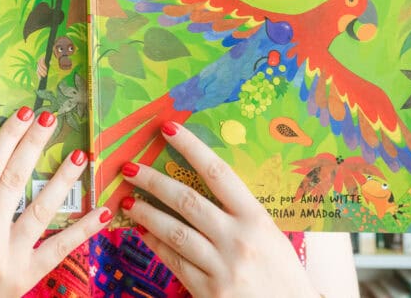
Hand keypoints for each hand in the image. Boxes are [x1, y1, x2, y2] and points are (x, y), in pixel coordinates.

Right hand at [0, 106, 111, 297]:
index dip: (8, 136)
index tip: (23, 113)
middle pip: (15, 178)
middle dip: (33, 144)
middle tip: (50, 118)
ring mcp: (9, 256)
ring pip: (41, 208)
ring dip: (62, 179)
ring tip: (78, 155)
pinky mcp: (25, 276)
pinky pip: (59, 248)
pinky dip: (82, 229)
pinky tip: (101, 210)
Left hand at [118, 121, 318, 297]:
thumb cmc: (282, 272)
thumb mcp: (269, 234)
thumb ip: (239, 212)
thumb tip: (203, 183)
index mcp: (256, 218)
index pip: (219, 173)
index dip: (191, 148)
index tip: (168, 129)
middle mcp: (238, 240)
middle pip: (187, 201)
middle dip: (153, 181)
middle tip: (130, 168)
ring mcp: (222, 267)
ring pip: (174, 232)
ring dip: (146, 214)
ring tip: (128, 201)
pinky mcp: (209, 292)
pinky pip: (175, 262)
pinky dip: (156, 244)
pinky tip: (142, 233)